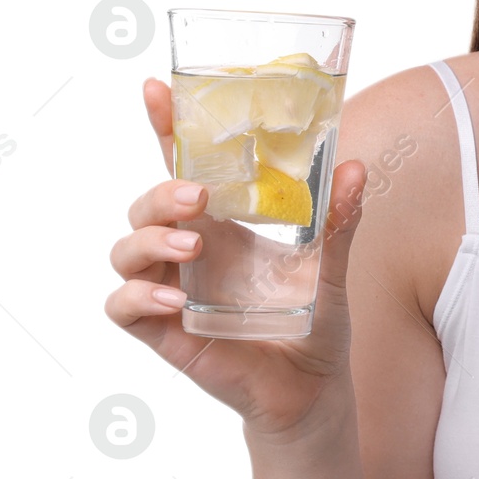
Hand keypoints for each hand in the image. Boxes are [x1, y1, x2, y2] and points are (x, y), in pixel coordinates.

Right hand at [103, 78, 369, 435]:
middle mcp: (191, 250)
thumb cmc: (314, 322)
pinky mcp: (163, 331)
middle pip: (146, 203)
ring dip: (149, 240)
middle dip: (162, 192)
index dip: (165, 128)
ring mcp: (171, 289)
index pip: (183, 168)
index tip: (157, 89)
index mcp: (223, 224)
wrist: (312, 388)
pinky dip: (138, 295)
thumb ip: (340, 220)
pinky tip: (174, 300)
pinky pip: (122, 306)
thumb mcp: (331, 266)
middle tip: (198, 199)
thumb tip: (356, 168)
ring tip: (191, 249)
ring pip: (125, 248)